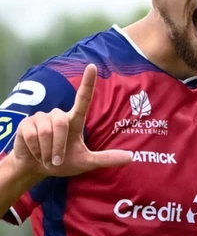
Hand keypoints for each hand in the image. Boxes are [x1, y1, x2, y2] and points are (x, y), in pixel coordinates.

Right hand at [12, 63, 131, 176]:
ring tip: (46, 156)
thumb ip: (106, 159)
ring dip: (47, 151)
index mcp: (75, 120)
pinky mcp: (26, 124)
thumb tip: (131, 156)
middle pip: (61, 124)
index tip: (92, 66)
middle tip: (56, 160)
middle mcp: (59, 115)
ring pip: (46, 131)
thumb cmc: (63, 162)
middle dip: (58, 147)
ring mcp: (41, 117)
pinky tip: (34, 152)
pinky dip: (35, 150)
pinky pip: (32, 136)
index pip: (83, 98)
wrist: (36, 169)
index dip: (88, 82)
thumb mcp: (86, 162)